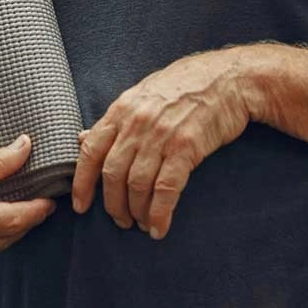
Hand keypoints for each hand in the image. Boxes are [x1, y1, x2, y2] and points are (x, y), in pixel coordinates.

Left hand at [70, 51, 251, 238]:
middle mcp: (136, 123)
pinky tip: (159, 228)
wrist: (227, 79)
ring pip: (137, 184)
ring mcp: (160, 135)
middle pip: (113, 174)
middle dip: (113, 204)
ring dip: (137, 212)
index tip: (80, 206)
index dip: (82, 183)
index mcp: (121, 110)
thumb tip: (81, 139)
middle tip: (121, 221)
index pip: (91, 151)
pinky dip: (160, 213)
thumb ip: (113, 122)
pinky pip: (166, 188)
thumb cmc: (183, 87)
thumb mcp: (141, 96)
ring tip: (141, 224)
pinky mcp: (186, 147)